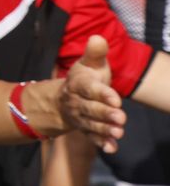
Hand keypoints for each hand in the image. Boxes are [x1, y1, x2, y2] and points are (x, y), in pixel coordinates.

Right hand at [60, 35, 125, 151]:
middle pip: (90, 108)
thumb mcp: (88, 64)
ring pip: (91, 124)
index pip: (89, 89)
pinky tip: (111, 148)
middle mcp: (76, 102)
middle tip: (121, 117)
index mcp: (78, 84)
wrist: (64, 98)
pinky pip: (91, 137)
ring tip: (119, 132)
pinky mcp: (84, 129)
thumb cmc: (84, 79)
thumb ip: (95, 53)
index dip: (102, 94)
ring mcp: (80, 117)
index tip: (116, 98)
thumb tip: (98, 37)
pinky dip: (101, 143)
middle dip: (105, 113)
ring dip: (104, 129)